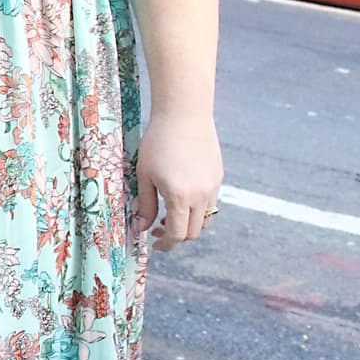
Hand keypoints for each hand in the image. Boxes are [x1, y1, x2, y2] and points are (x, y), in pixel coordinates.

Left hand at [135, 112, 222, 251]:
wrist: (184, 114)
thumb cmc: (157, 142)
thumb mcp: (145, 175)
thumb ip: (144, 205)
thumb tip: (141, 228)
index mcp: (180, 197)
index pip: (176, 234)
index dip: (165, 244)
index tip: (155, 244)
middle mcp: (201, 196)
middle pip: (193, 232)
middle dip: (176, 236)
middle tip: (157, 229)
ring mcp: (213, 187)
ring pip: (205, 219)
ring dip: (189, 223)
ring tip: (170, 213)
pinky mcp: (218, 177)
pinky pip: (210, 203)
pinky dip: (197, 209)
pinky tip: (182, 196)